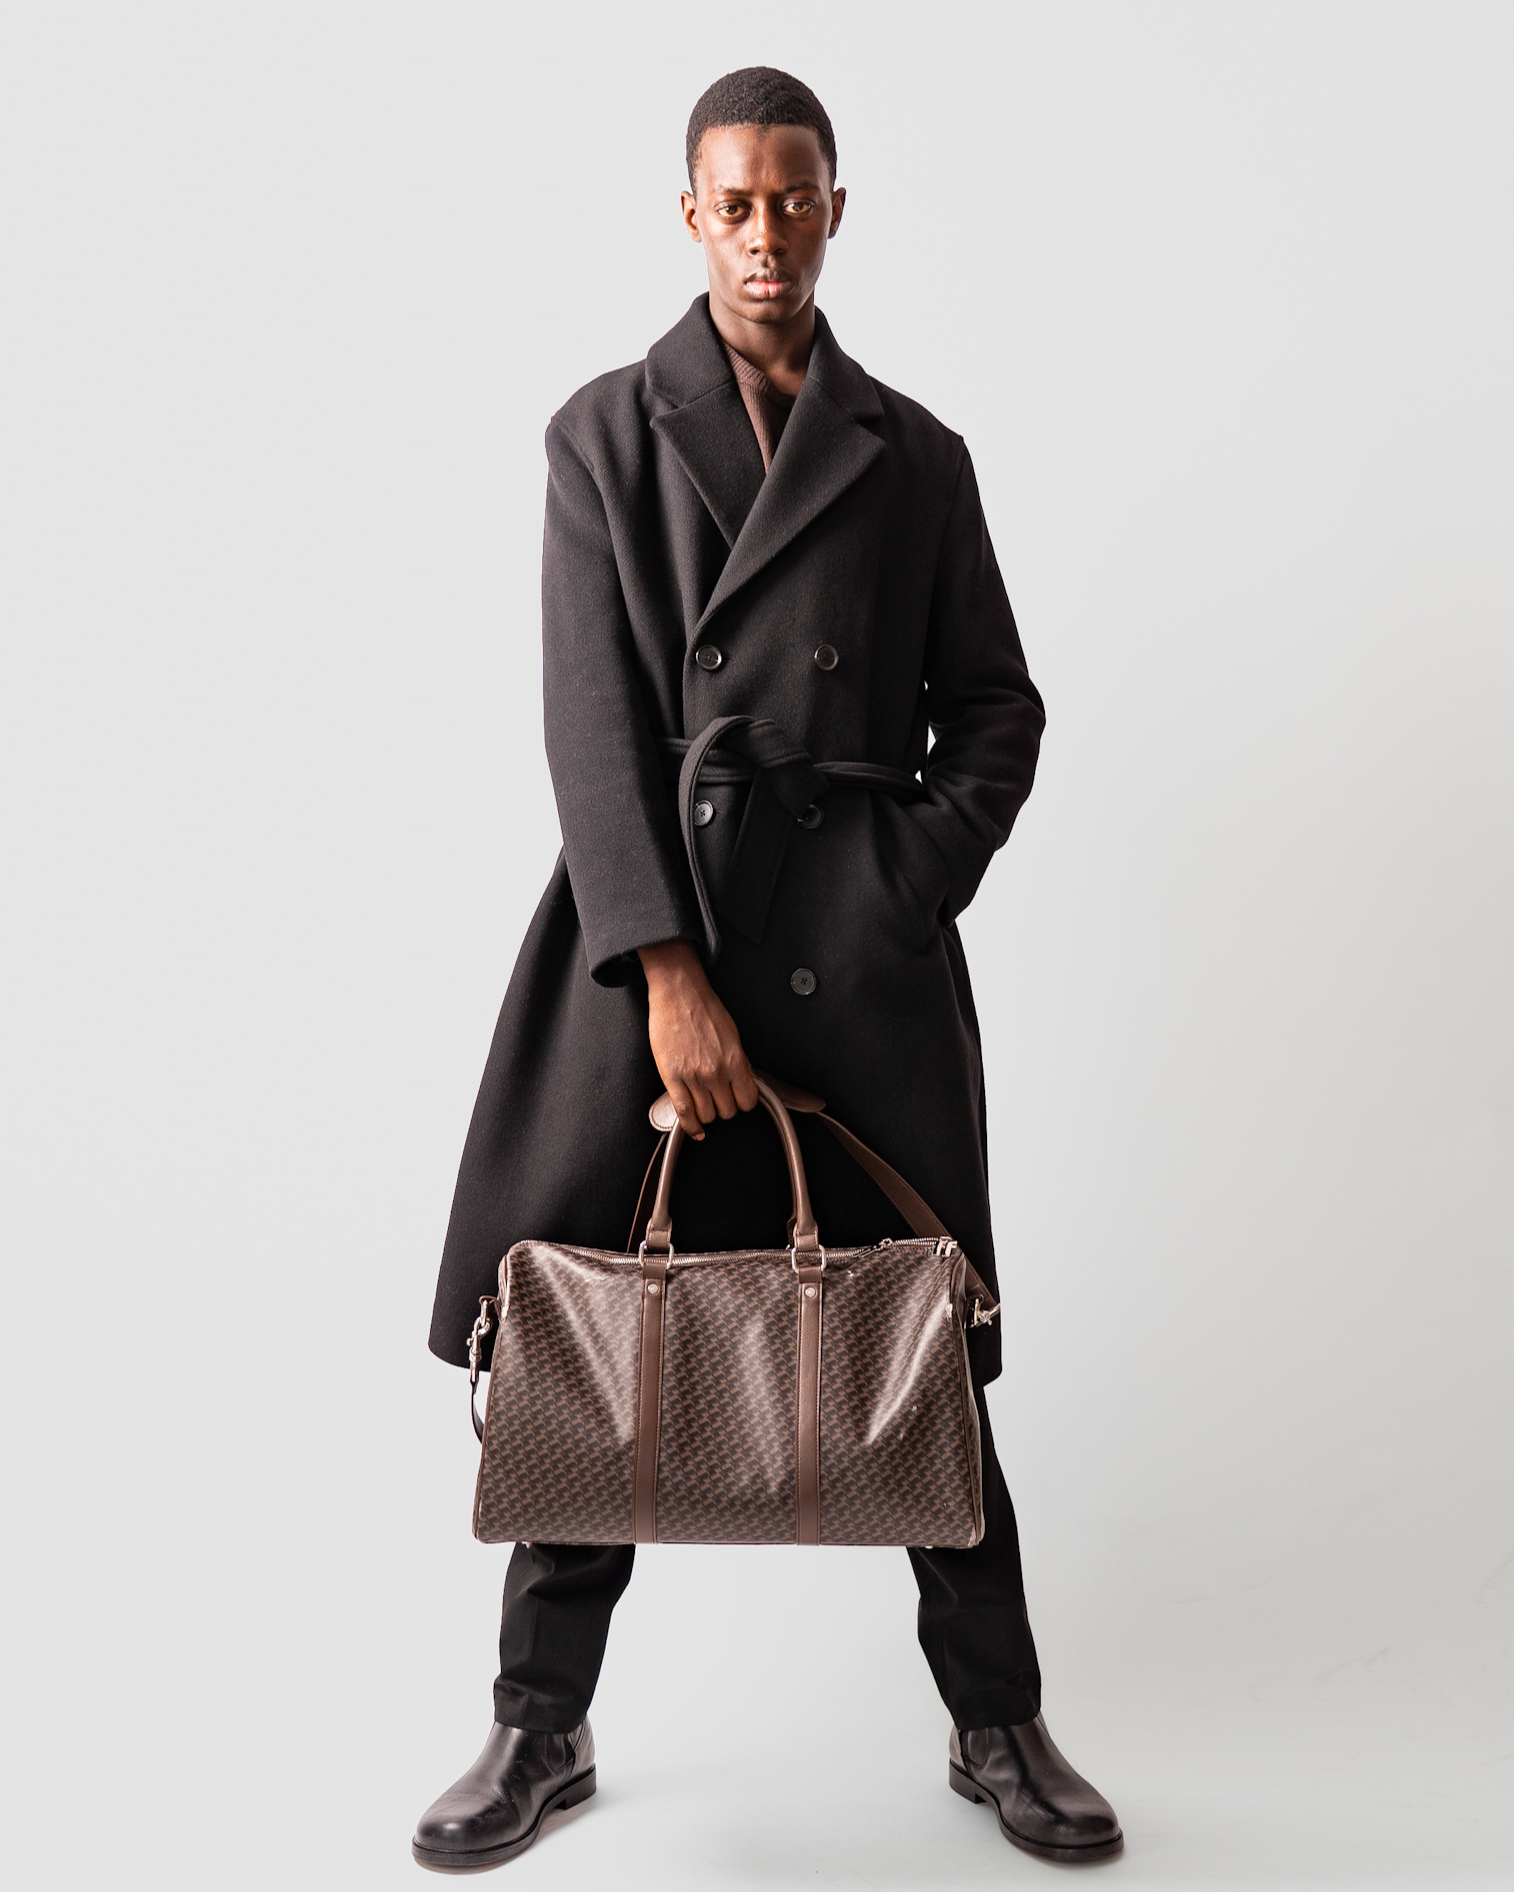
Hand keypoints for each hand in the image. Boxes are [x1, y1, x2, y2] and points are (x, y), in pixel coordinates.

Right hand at [638, 940, 758, 1139]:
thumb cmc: (704, 1008)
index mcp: (734, 1060)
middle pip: (727, 1112)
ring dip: (707, 1114)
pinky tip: (694, 1129)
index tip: (739, 1100)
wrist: (679, 994)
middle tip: (719, 1098)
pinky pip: (683, 1112)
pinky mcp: (672, 1077)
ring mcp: (693, 1076)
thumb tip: (744, 1080)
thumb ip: (739, 1061)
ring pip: (707, 1115)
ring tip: (705, 1104)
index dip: (744, 1103)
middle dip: (725, 1107)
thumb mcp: (732, 1035)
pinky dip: (690, 1126)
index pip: (748, 1101)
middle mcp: (715, 1072)